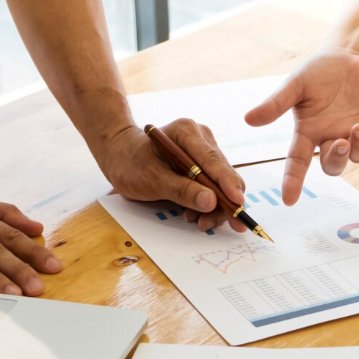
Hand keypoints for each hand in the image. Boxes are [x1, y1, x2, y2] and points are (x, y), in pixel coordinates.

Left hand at [99, 121, 246, 232]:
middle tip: (230, 225)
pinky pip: (215, 185)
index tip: (238, 202)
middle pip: (224, 172)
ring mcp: (204, 150)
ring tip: (199, 222)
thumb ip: (181, 190)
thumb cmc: (130, 163)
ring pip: (223, 182)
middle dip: (226, 201)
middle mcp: (201, 138)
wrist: (120, 156)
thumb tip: (211, 202)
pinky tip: (194, 214)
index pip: (213, 160)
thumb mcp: (151, 180)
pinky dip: (209, 203)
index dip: (227, 183)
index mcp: (186, 133)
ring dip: (216, 206)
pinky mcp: (204, 164)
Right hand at [245, 49, 358, 204]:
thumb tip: (249, 119)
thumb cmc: (316, 73)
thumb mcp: (294, 85)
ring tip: (358, 127)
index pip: (297, 162)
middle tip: (340, 144)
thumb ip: (276, 104)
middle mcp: (331, 137)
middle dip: (336, 159)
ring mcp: (353, 131)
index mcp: (308, 132)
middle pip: (332, 165)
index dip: (292, 181)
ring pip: (358, 155)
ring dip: (358, 146)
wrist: (345, 56)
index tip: (288, 200)